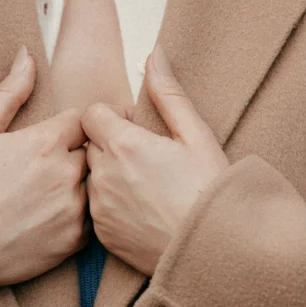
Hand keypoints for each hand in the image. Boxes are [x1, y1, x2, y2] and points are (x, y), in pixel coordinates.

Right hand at [0, 46, 91, 289]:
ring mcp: (73, 208)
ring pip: (95, 184)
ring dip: (81, 184)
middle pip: (93, 151)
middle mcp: (66, 173)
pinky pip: (93, 218)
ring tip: (50, 194)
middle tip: (50, 168)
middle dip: (77, 154)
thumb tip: (27, 55)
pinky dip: (80, 215)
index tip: (52, 139)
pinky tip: (53, 216)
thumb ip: (9, 92)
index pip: (82, 119)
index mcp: (46, 141)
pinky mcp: (74, 240)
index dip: (68, 127)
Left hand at [81, 43, 229, 277]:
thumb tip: (153, 54)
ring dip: (109, 175)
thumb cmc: (211, 191)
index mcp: (124, 143)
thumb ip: (168, 93)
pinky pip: (96, 209)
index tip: (136, 128)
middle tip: (145, 157)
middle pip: (90, 145)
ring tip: (145, 186)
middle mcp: (103, 174)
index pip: (91, 114)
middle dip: (110, 145)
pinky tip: (142, 211)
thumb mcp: (196, 135)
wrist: (215, 252)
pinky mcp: (102, 236)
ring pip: (92, 177)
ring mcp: (100, 207)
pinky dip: (111, 205)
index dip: (113, 117)